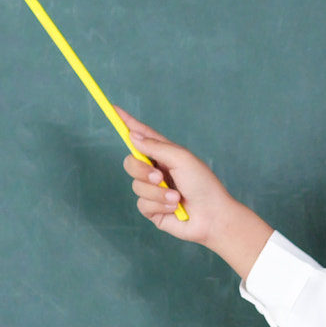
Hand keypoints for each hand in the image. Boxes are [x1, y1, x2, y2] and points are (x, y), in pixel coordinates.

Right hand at [117, 108, 274, 277]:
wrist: (212, 217)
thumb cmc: (203, 184)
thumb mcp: (181, 158)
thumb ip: (155, 147)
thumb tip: (132, 135)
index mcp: (165, 154)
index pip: (142, 136)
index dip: (127, 123)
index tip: (113, 109)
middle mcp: (157, 171)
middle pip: (131, 162)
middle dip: (142, 170)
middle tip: (158, 176)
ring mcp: (153, 190)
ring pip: (136, 185)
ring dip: (157, 192)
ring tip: (176, 197)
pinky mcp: (153, 209)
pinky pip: (142, 204)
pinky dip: (158, 205)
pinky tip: (174, 208)